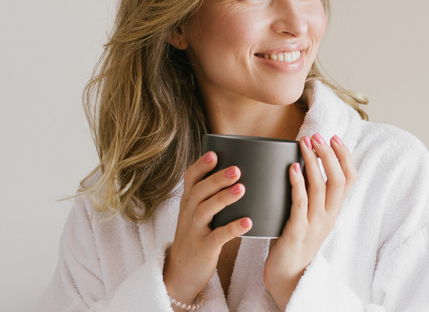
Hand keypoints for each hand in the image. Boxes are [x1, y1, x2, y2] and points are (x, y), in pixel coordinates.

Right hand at [162, 151, 252, 304]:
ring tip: (242, 189)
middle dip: (216, 179)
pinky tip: (248, 222)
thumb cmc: (195, 238)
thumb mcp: (195, 215)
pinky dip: (233, 228)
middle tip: (237, 169)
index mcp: (188, 203)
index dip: (200, 166)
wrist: (180, 274)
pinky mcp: (203, 249)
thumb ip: (209, 197)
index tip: (214, 154)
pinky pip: (218, 237)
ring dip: (223, 198)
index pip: (190, 179)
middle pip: (199, 191)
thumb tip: (236, 172)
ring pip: (205, 211)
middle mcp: (189, 214)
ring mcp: (195, 232)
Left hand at [263, 133, 355, 310]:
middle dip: (329, 154)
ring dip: (313, 162)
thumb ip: (311, 195)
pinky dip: (298, 183)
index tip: (334, 137)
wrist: (287, 276)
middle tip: (317, 136)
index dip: (345, 156)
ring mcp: (315, 224)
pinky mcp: (298, 231)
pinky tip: (292, 168)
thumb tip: (302, 164)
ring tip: (304, 144)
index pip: (350, 179)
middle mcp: (329, 216)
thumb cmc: (294, 243)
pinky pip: (301, 203)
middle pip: (339, 180)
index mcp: (334, 211)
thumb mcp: (310, 216)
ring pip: (322, 188)